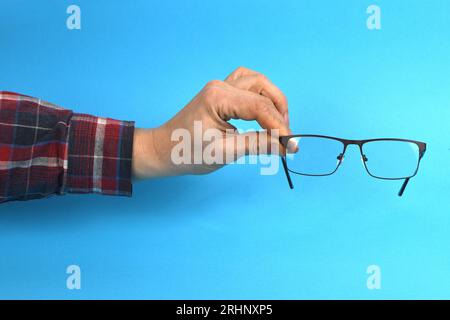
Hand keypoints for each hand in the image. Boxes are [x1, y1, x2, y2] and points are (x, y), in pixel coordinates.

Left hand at [132, 67, 292, 178]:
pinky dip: (260, 95)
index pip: (260, 107)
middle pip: (262, 87)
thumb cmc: (187, 153)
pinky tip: (264, 111)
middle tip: (285, 136)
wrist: (164, 150)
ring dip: (272, 100)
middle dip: (279, 111)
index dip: (279, 127)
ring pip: (257, 82)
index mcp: (218, 98)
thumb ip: (257, 145)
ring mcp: (220, 86)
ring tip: (278, 124)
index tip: (292, 147)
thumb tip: (286, 146)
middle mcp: (220, 86)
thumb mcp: (225, 152)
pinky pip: (247, 84)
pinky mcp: (220, 92)